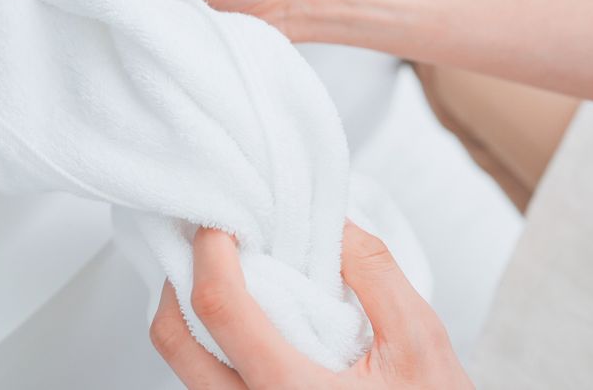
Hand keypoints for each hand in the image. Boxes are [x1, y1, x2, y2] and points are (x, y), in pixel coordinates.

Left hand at [150, 225, 471, 389]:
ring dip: (191, 309)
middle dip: (180, 276)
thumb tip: (330, 218)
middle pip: (172, 339)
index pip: (219, 308)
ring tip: (230, 274)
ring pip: (181, 362)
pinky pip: (203, 378)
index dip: (210, 251)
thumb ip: (374, 273)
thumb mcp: (420, 341)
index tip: (221, 221)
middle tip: (211, 241)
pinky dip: (208, 338)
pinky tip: (246, 316)